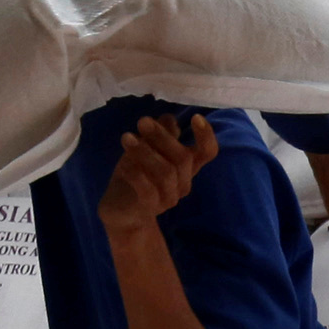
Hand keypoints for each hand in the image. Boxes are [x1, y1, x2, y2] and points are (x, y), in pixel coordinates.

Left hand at [98, 115, 220, 237]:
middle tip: (142, 121)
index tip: (196, 117)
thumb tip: (169, 118)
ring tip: (126, 138)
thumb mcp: (146, 148)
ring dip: (145, 152)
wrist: (121, 211)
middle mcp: (183, 182)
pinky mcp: (150, 208)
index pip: (207, 152)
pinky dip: (135, 173)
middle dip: (162, 137)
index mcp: (187, 166)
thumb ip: (160, 134)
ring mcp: (168, 197)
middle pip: (183, 158)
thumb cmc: (137, 175)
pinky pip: (147, 189)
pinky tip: (123, 163)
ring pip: (165, 172)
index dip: (206, 136)